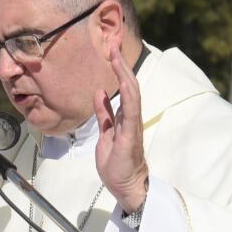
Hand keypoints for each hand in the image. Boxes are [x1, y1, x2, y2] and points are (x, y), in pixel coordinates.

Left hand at [94, 44, 149, 211]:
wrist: (126, 186)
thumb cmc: (117, 164)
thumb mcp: (105, 134)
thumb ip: (104, 114)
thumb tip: (99, 93)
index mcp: (124, 117)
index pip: (123, 88)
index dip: (117, 69)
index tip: (111, 51)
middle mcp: (131, 118)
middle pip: (128, 85)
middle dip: (121, 65)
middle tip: (113, 44)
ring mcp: (132, 126)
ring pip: (131, 94)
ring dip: (124, 74)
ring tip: (117, 56)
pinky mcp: (131, 136)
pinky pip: (131, 112)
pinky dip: (128, 96)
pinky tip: (125, 82)